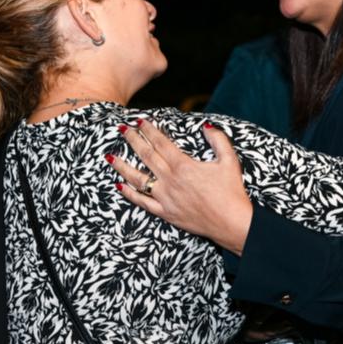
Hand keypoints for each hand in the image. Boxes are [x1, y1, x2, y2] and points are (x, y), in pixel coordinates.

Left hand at [108, 119, 252, 254]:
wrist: (231, 223)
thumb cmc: (232, 192)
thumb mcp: (229, 161)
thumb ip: (218, 140)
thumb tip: (206, 127)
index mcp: (183, 165)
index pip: (160, 143)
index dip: (149, 130)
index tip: (140, 121)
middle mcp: (170, 180)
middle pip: (146, 156)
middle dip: (133, 140)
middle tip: (122, 129)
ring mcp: (165, 197)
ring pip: (137, 179)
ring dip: (122, 166)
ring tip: (110, 157)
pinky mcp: (165, 213)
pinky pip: (142, 202)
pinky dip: (130, 194)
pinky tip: (120, 186)